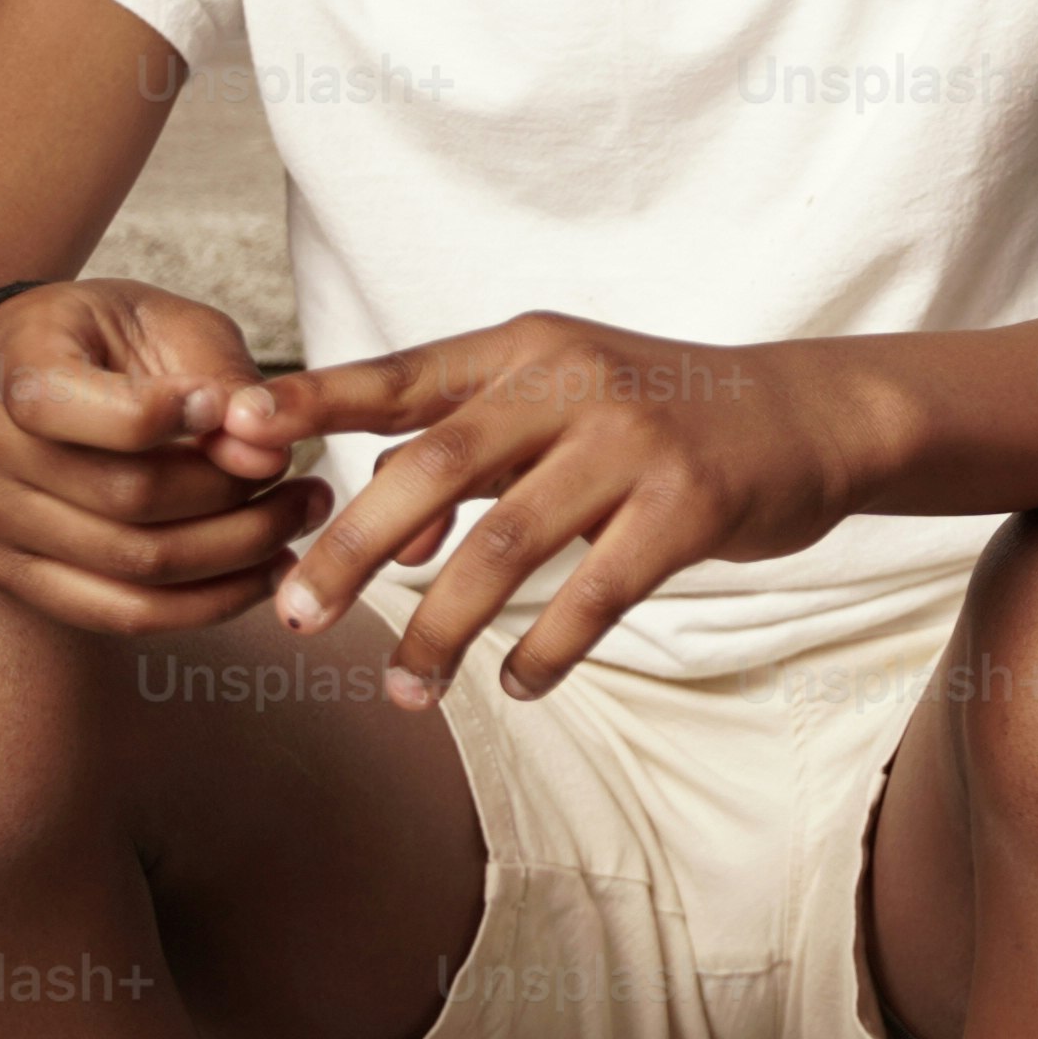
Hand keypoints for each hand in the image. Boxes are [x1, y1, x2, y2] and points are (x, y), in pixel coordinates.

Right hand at [0, 277, 325, 636]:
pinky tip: (267, 569)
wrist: (17, 378)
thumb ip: (220, 379)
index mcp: (15, 365)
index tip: (228, 406)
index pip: (64, 406)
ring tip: (302, 515)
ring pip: (132, 565)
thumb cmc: (109, 338)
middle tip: (307, 475)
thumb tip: (266, 457)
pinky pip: (121, 613)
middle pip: (123, 497)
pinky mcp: (23, 574)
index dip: (162, 413)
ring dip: (237, 550)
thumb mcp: (167, 321)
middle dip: (233, 492)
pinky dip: (207, 602)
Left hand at [237, 315, 861, 709]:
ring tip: (405, 689)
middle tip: (293, 618)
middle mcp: (574, 380)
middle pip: (432, 467)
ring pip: (504, 544)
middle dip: (349, 549)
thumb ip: (472, 457)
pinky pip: (595, 592)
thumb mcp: (565, 404)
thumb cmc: (664, 418)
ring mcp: (636, 438)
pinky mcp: (690, 501)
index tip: (227, 432)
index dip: (309, 401)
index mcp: (528, 349)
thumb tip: (384, 548)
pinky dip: (547, 650)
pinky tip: (521, 687)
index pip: (400, 377)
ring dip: (440, 628)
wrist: (810, 414)